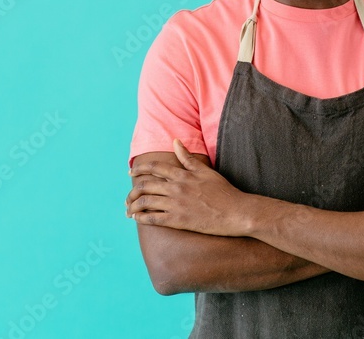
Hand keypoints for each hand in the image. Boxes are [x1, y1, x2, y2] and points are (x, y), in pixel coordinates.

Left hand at [127, 139, 248, 235]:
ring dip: (133, 205)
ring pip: (146, 202)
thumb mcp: (205, 171)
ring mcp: (176, 205)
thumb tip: (175, 141)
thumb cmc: (223, 191)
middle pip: (145, 185)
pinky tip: (137, 218)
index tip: (131, 173)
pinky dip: (141, 218)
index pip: (154, 168)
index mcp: (182, 175)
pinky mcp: (178, 221)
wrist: (235, 212)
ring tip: (129, 209)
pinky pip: (153, 219)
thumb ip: (187, 157)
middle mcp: (176, 188)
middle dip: (132, 191)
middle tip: (128, 196)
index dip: (140, 169)